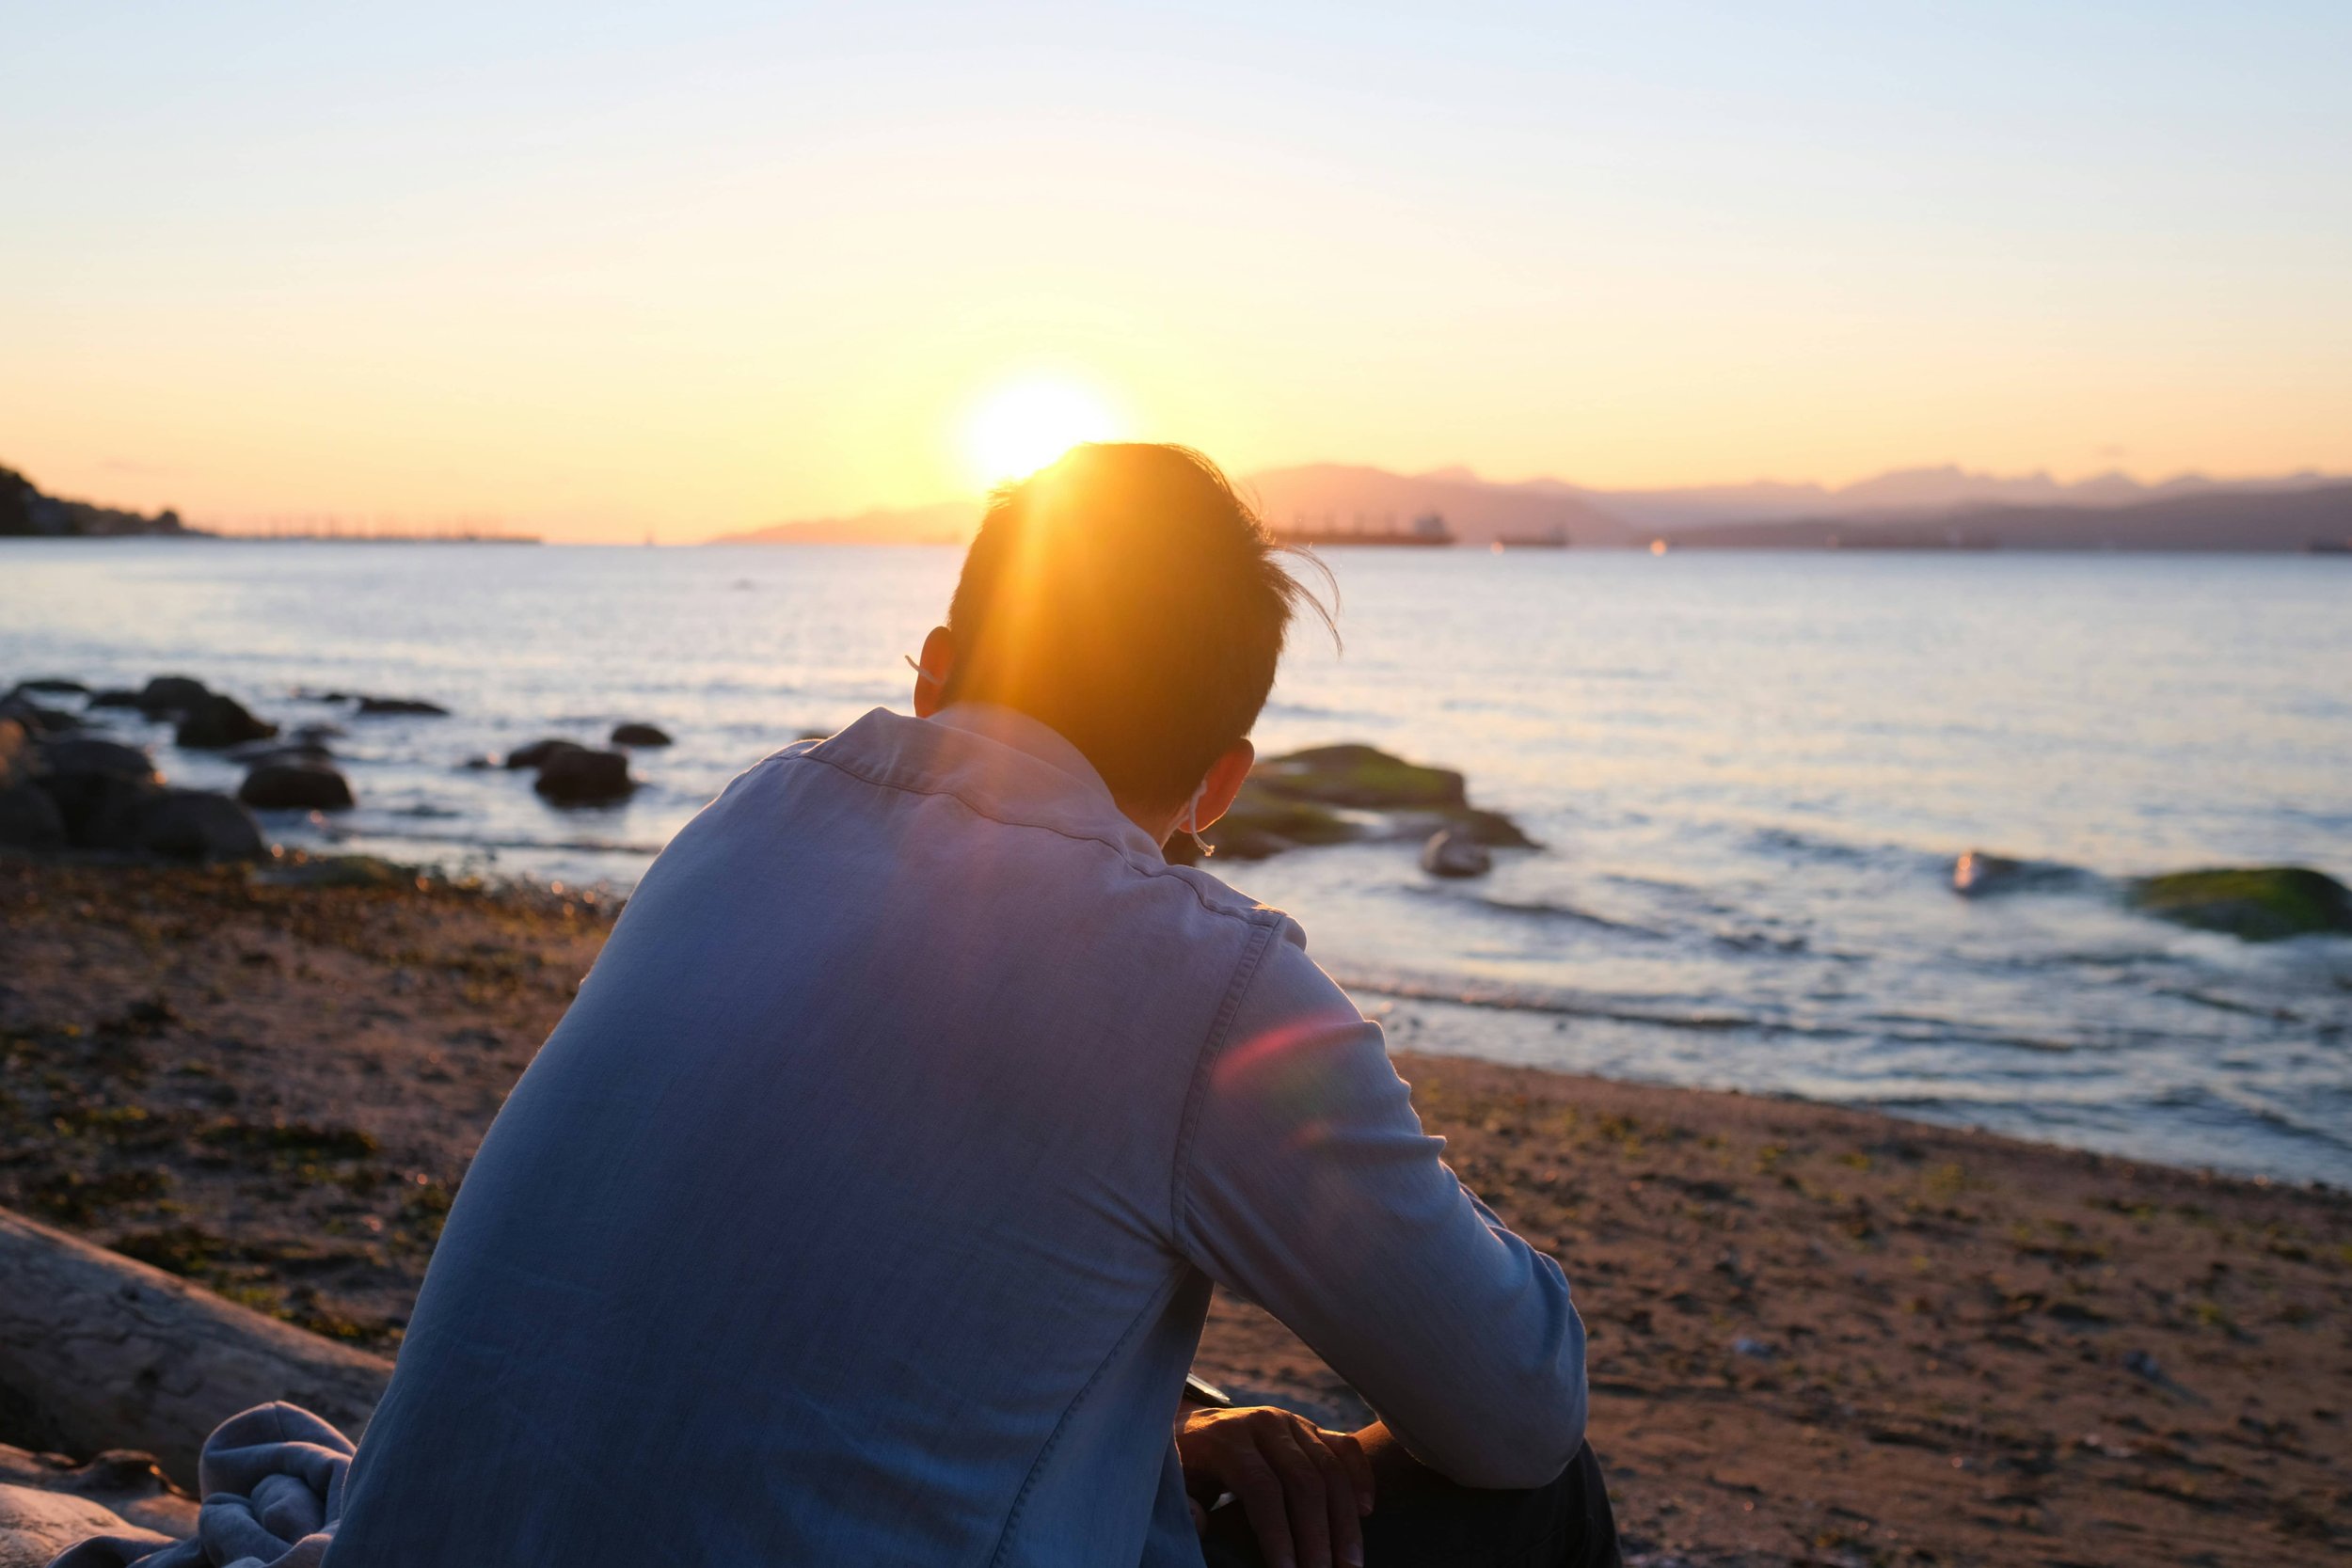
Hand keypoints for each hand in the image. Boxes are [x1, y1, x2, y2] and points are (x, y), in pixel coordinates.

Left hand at [1177, 1404, 1374, 1567]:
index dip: (1278, 1533)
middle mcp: (1264, 1423)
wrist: (1190, 1426)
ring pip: (1330, 1468)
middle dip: (1318, 1536)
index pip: (1261, 1487)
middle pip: (1303, 1480)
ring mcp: (1292, 1422)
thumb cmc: (1182, 1465)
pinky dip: (1360, 1477)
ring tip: (1350, 1563)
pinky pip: (1345, 1447)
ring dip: (1345, 1520)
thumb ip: (1181, 1503)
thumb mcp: (1170, 1482)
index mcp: (1226, 1437)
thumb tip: (1201, 1522)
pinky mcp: (1310, 1428)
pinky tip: (1366, 1511)